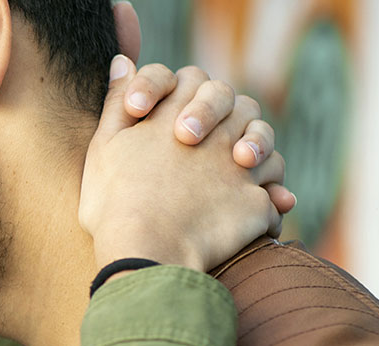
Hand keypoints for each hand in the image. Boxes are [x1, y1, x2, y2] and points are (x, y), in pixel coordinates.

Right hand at [79, 55, 289, 271]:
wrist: (147, 250)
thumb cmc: (115, 202)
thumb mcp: (103, 146)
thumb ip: (116, 101)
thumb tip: (123, 61)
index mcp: (175, 115)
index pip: (191, 80)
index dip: (182, 93)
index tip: (161, 122)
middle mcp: (215, 134)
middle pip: (238, 104)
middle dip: (227, 117)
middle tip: (201, 144)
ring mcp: (239, 167)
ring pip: (265, 144)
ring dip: (256, 151)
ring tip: (237, 170)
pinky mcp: (256, 203)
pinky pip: (275, 194)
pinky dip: (269, 199)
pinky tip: (252, 213)